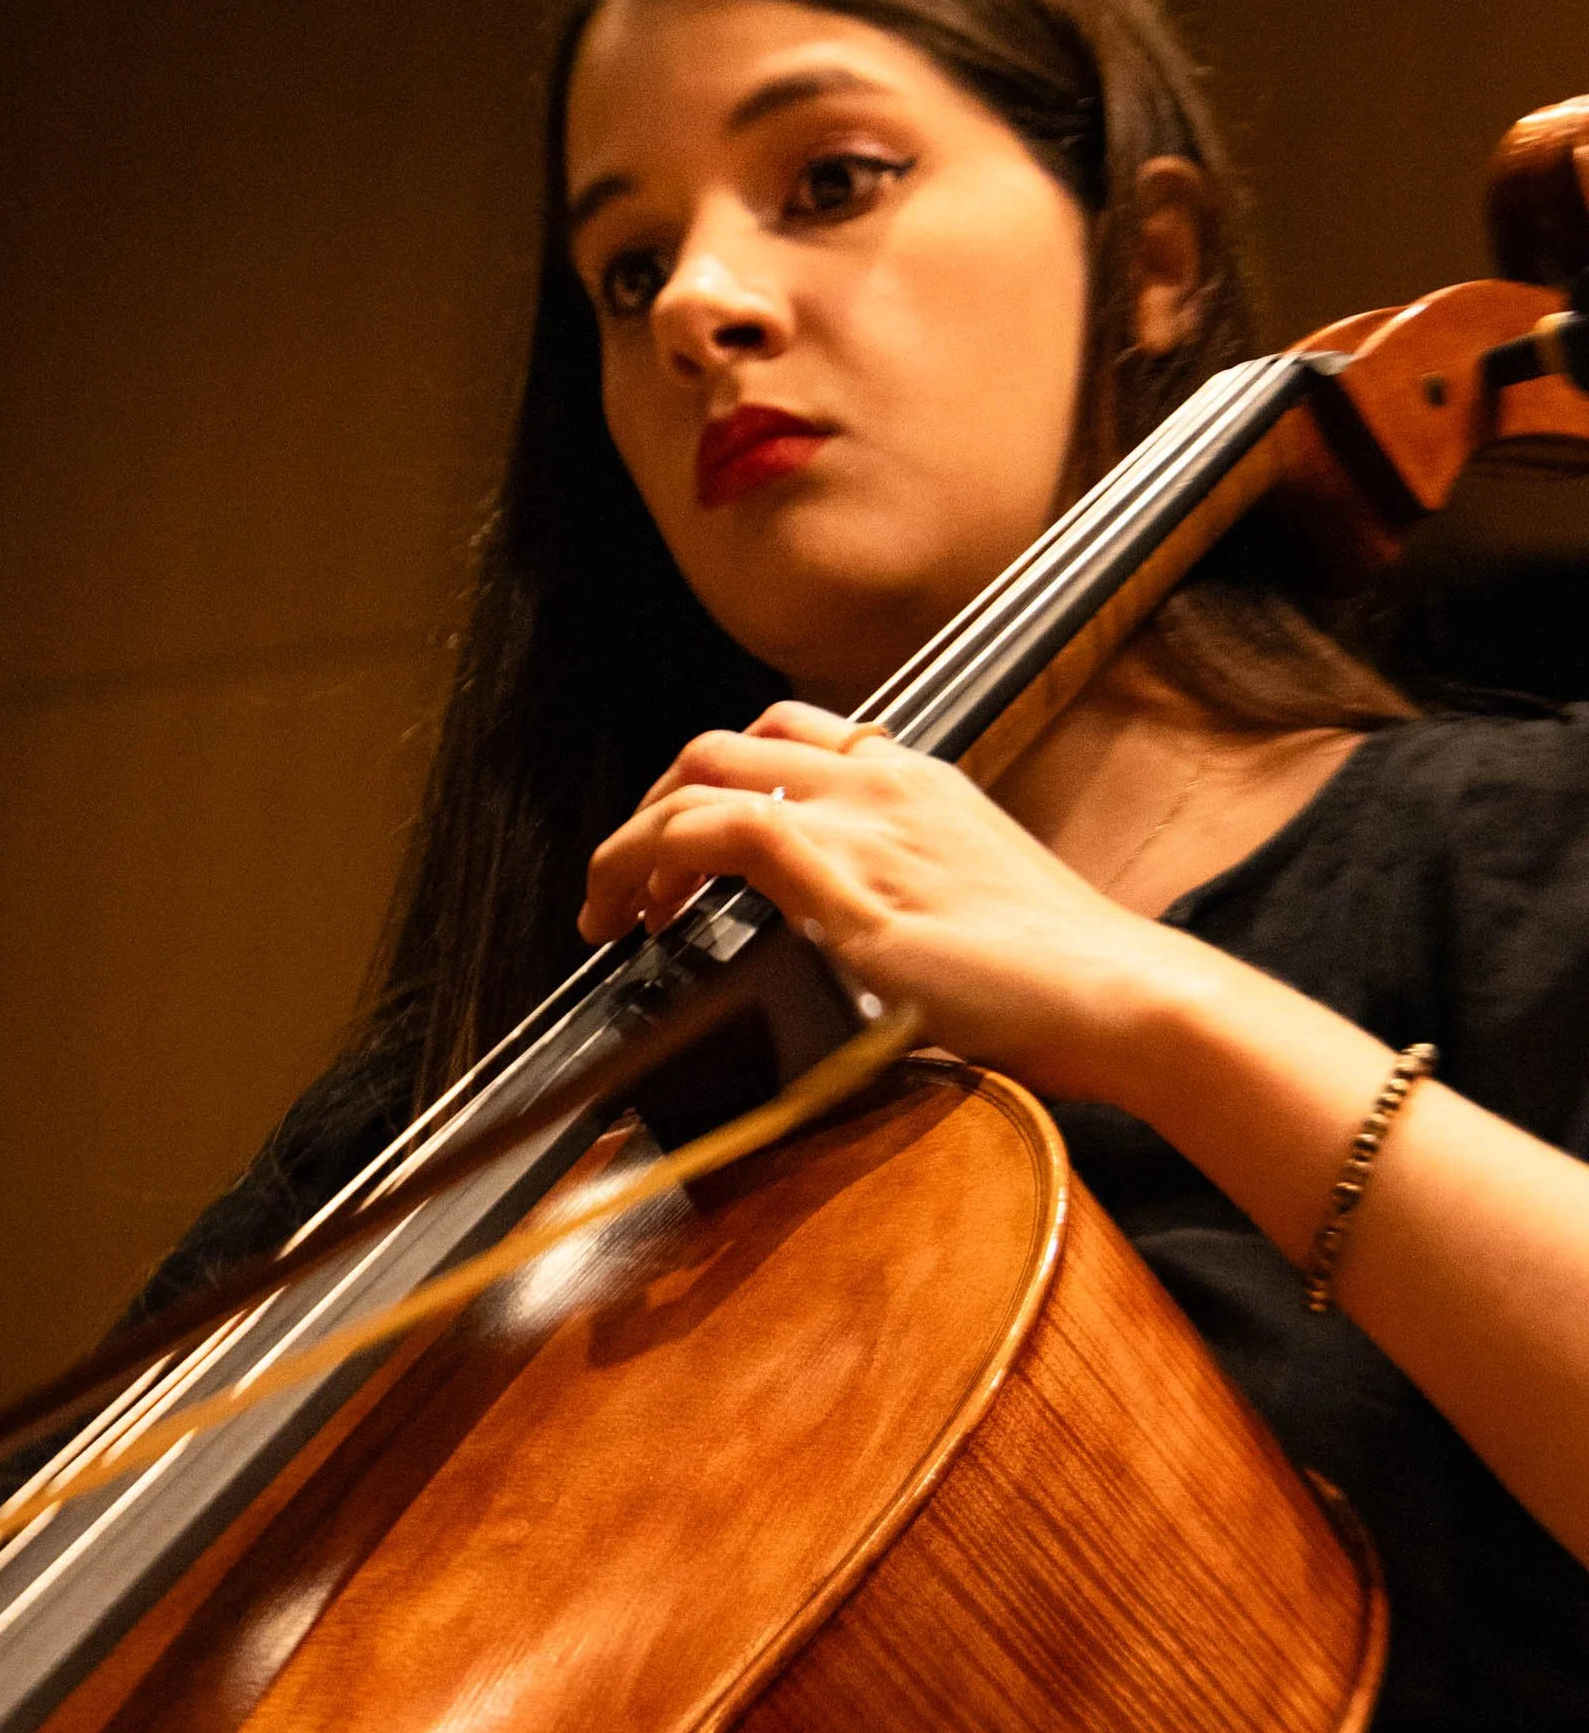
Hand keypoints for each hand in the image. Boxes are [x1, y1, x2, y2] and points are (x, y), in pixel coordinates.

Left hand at [578, 701, 1192, 1103]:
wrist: (1119, 993)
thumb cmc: (1062, 978)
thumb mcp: (966, 915)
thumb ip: (903, 909)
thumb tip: (851, 956)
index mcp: (915, 781)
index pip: (784, 738)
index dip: (716, 787)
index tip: (685, 855)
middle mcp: (881, 782)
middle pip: (724, 746)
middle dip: (656, 808)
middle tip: (629, 882)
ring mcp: (861, 821)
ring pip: (700, 779)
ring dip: (634, 840)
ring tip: (612, 908)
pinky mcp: (846, 879)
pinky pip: (719, 832)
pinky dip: (653, 862)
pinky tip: (637, 914)